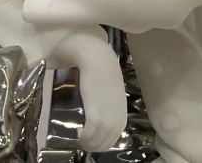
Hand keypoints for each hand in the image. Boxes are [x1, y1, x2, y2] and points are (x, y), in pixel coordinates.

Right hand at [67, 28, 127, 152]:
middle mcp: (118, 115)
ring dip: (89, 144)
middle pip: (108, 141)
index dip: (104, 141)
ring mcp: (108, 115)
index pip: (116, 135)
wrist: (97, 56)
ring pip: (99, 140)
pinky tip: (79, 133)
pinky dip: (85, 138)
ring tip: (80, 139)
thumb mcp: (109, 89)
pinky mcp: (96, 112)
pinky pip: (91, 134)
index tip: (92, 138)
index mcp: (121, 110)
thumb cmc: (101, 68)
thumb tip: (101, 107)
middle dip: (95, 146)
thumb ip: (108, 100)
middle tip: (84, 142)